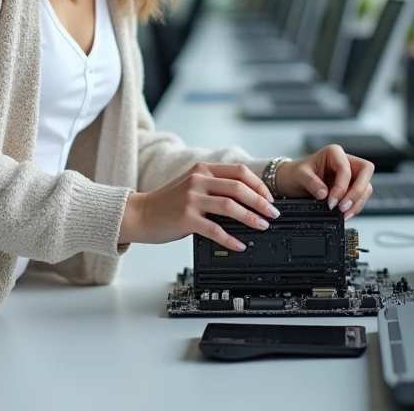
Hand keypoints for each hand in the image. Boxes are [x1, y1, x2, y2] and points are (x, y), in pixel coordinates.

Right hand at [118, 163, 279, 252]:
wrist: (140, 214)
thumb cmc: (167, 202)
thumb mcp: (191, 185)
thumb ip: (214, 186)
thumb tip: (247, 199)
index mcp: (202, 169)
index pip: (239, 172)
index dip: (259, 185)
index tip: (269, 198)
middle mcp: (198, 180)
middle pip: (239, 188)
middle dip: (261, 202)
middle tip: (273, 214)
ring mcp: (191, 199)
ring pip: (230, 207)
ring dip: (251, 218)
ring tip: (262, 226)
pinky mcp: (186, 218)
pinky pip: (216, 229)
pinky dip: (231, 238)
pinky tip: (240, 244)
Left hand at [273, 146, 373, 220]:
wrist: (289, 181)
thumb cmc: (294, 173)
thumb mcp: (299, 175)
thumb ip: (311, 183)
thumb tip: (324, 194)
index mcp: (334, 153)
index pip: (346, 168)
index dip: (342, 187)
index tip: (331, 202)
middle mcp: (345, 162)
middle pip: (365, 174)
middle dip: (357, 193)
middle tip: (343, 207)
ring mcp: (349, 176)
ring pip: (365, 187)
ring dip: (357, 202)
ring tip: (343, 214)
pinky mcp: (349, 188)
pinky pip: (359, 197)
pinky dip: (354, 207)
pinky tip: (344, 214)